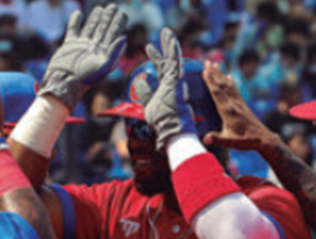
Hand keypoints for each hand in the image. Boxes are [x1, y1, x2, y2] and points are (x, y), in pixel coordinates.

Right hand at [39, 5, 126, 109]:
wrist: (65, 83)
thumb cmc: (85, 78)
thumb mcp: (104, 66)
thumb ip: (114, 52)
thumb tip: (124, 38)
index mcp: (104, 52)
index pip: (114, 34)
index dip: (119, 23)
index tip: (124, 13)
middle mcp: (94, 48)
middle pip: (103, 29)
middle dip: (109, 18)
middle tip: (113, 7)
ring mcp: (82, 46)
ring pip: (90, 28)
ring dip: (95, 18)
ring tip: (100, 8)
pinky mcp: (70, 45)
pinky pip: (73, 30)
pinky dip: (75, 21)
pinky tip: (78, 13)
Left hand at [135, 28, 195, 149]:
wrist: (171, 130)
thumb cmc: (162, 122)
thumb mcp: (148, 105)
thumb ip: (145, 93)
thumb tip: (139, 79)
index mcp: (166, 88)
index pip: (161, 70)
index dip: (156, 58)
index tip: (149, 47)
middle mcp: (172, 83)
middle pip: (168, 61)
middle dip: (164, 47)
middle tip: (162, 33)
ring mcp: (175, 82)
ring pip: (173, 59)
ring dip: (170, 44)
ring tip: (167, 31)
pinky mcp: (176, 82)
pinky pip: (175, 63)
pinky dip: (174, 51)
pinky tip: (172, 40)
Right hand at [201, 61, 279, 153]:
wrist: (262, 138)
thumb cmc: (245, 140)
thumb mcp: (229, 141)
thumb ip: (216, 138)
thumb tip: (205, 139)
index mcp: (228, 111)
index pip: (217, 93)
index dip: (210, 81)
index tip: (205, 71)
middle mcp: (234, 104)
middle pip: (222, 85)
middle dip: (214, 73)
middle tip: (206, 62)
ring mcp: (239, 103)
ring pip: (228, 85)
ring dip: (221, 74)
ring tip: (215, 65)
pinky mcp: (243, 104)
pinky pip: (235, 90)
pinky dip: (231, 82)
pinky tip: (229, 76)